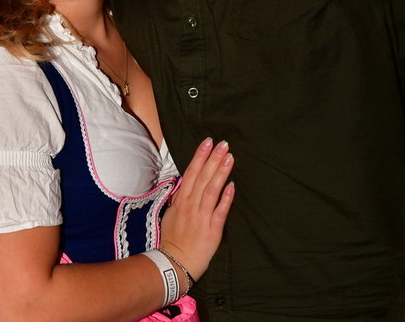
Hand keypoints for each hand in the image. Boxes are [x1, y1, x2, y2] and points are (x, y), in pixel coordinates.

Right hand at [159, 138, 234, 280]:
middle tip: (223, 144)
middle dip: (213, 159)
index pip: (191, 173)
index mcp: (182, 200)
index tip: (208, 142)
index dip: (200, 156)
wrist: (173, 263)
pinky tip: (232, 186)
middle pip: (203, 177)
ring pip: (211, 190)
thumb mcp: (172, 213)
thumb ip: (181, 197)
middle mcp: (191, 205)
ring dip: (220, 173)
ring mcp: (201, 216)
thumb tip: (187, 182)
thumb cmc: (173, 238)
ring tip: (230, 158)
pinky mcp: (211, 230)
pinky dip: (226, 198)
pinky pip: (220, 212)